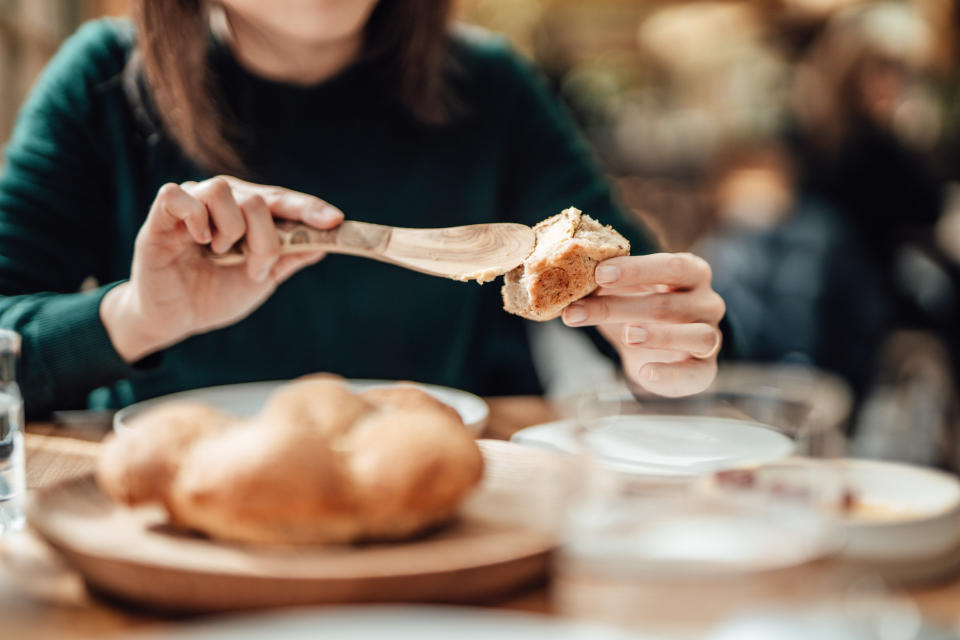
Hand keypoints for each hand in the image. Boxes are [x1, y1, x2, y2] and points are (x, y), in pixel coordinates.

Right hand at [101, 176, 342, 361]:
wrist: (175, 320)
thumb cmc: (215, 295)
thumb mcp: (261, 279)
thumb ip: (288, 258)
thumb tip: (325, 244)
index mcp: (247, 213)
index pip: (283, 200)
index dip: (309, 208)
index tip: (335, 220)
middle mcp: (222, 201)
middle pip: (258, 198)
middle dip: (265, 240)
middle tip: (256, 270)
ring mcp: (192, 205)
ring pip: (222, 190)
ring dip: (230, 230)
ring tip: (220, 254)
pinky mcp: (160, 216)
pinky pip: (178, 195)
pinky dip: (195, 217)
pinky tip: (199, 240)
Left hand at [561, 253, 724, 396]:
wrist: (664, 352)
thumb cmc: (643, 310)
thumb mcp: (625, 293)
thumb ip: (606, 285)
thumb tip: (568, 280)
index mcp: (692, 273)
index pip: (671, 266)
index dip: (636, 269)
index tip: (598, 274)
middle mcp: (707, 302)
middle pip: (668, 303)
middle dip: (620, 306)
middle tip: (579, 309)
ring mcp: (712, 336)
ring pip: (693, 335)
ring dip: (658, 336)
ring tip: (627, 335)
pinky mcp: (706, 369)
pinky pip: (694, 372)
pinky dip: (669, 373)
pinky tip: (645, 372)